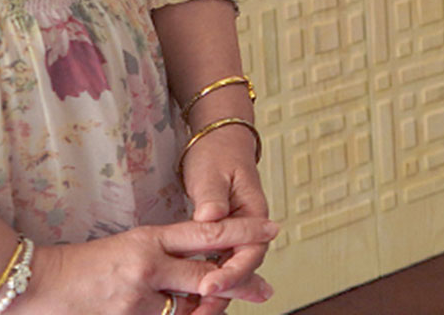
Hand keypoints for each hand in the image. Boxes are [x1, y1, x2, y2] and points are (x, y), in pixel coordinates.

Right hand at [17, 216, 279, 314]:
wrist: (37, 285)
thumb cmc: (87, 265)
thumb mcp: (130, 246)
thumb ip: (167, 255)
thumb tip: (204, 265)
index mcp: (150, 238)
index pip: (207, 232)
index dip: (243, 232)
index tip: (273, 230)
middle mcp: (148, 265)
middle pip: (208, 274)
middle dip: (239, 282)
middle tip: (265, 289)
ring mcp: (137, 297)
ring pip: (188, 308)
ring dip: (203, 310)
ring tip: (215, 308)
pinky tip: (180, 312)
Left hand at [177, 121, 276, 310]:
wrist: (220, 145)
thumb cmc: (217, 155)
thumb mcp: (212, 173)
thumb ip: (212, 197)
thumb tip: (210, 217)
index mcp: (253, 213)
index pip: (249, 253)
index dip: (231, 273)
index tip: (209, 286)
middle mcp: (247, 230)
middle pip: (241, 270)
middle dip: (223, 294)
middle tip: (199, 312)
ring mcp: (234, 237)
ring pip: (229, 273)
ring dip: (214, 294)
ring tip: (194, 314)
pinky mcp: (220, 241)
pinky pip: (216, 267)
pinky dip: (206, 283)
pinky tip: (190, 300)